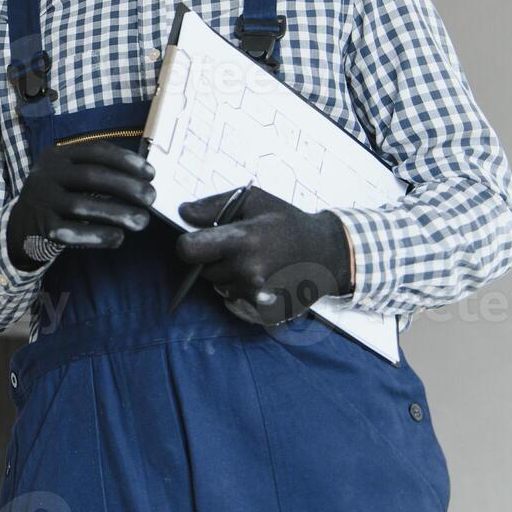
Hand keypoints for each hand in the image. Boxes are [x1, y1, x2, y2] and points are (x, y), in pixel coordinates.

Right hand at [6, 141, 156, 269]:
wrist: (21, 225)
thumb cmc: (59, 198)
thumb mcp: (70, 176)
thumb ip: (99, 171)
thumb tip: (144, 177)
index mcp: (57, 155)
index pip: (95, 151)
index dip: (126, 160)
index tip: (150, 173)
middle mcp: (46, 174)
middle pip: (91, 176)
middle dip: (127, 186)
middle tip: (151, 198)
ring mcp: (42, 201)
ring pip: (82, 205)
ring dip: (117, 213)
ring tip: (142, 221)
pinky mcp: (42, 227)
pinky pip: (73, 232)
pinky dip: (98, 235)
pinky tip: (118, 237)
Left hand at [175, 186, 351, 326]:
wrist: (327, 252)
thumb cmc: (288, 222)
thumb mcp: (254, 201)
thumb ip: (213, 206)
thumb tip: (183, 213)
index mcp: (243, 241)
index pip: (188, 250)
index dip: (189, 244)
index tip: (200, 239)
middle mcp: (248, 271)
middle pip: (203, 270)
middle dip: (214, 258)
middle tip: (241, 247)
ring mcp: (256, 294)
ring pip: (219, 285)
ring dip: (229, 274)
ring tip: (255, 260)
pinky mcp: (264, 310)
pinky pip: (234, 299)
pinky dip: (242, 288)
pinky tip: (262, 275)